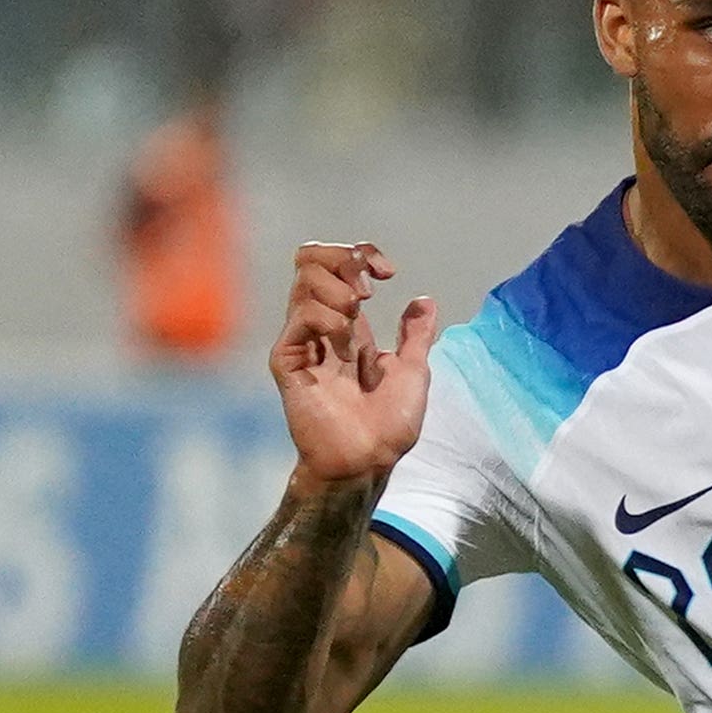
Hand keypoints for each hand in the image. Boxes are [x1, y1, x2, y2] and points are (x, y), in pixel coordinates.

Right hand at [270, 241, 436, 484]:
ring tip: (357, 315)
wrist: (369, 457)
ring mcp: (301, 341)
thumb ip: (416, 335)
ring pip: (303, 281)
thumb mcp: (414, 371)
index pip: (336, 266)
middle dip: (343, 260)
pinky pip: (301, 317)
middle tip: (368, 290)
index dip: (360, 255)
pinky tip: (344, 345)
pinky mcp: (287, 359)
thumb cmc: (390, 424)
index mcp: (348, 326)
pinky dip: (329, 319)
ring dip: (339, 289)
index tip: (388, 272)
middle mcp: (321, 327)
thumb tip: (424, 300)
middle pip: (310, 261)